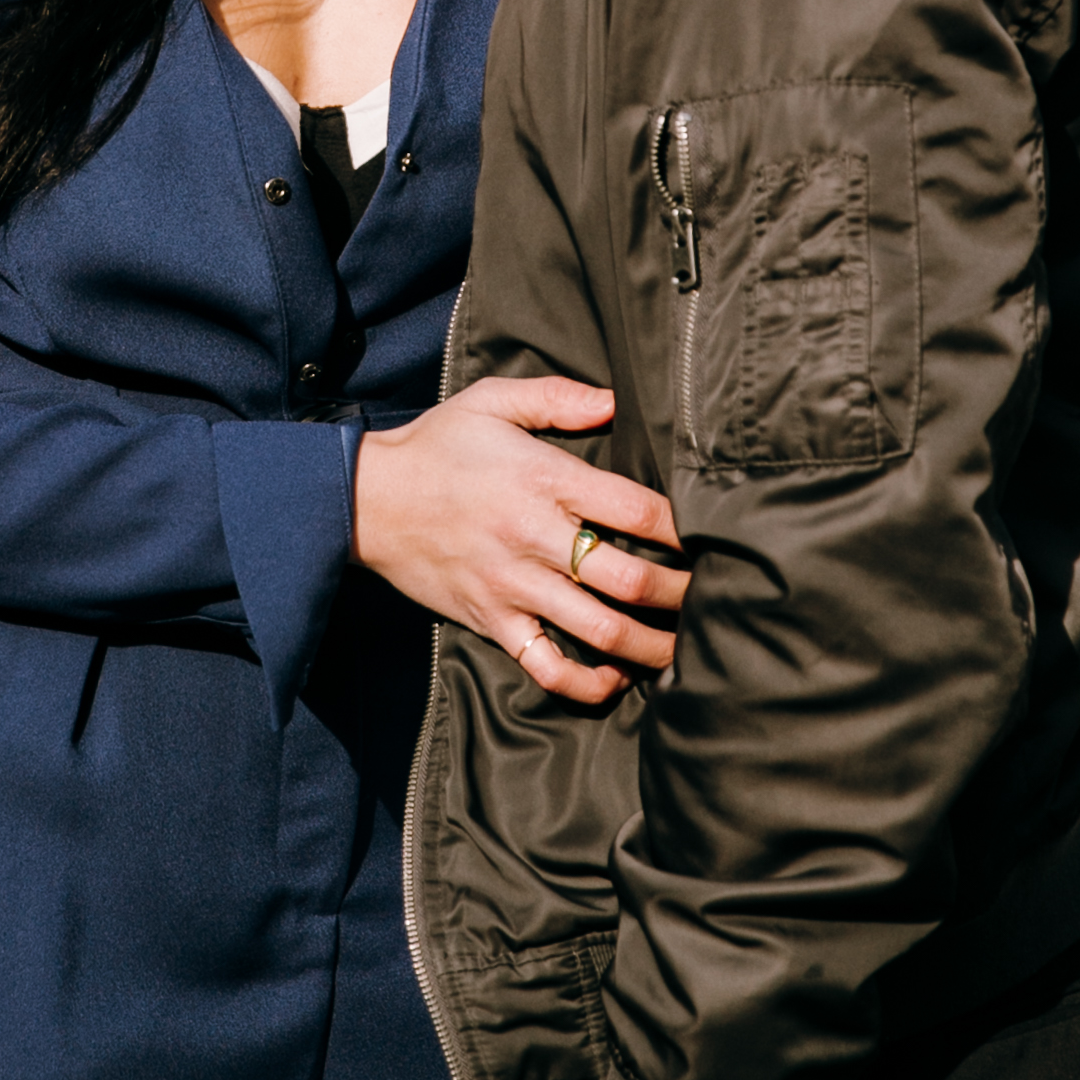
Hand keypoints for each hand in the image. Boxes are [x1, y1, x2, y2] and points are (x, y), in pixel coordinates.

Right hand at [352, 375, 688, 701]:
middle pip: (629, 580)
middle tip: (712, 597)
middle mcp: (535, 538)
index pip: (637, 510)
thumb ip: (557, 398)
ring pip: (598, 630)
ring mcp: (513, 586)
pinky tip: (614, 677)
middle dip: (681, 594)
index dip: (684, 528)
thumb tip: (616, 402)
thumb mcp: (492, 401)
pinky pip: (546, 666)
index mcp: (545, 480)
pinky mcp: (492, 620)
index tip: (713, 536)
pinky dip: (586, 682)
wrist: (366, 500)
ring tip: (683, 646)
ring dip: (651, 645)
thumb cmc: (437, 446)